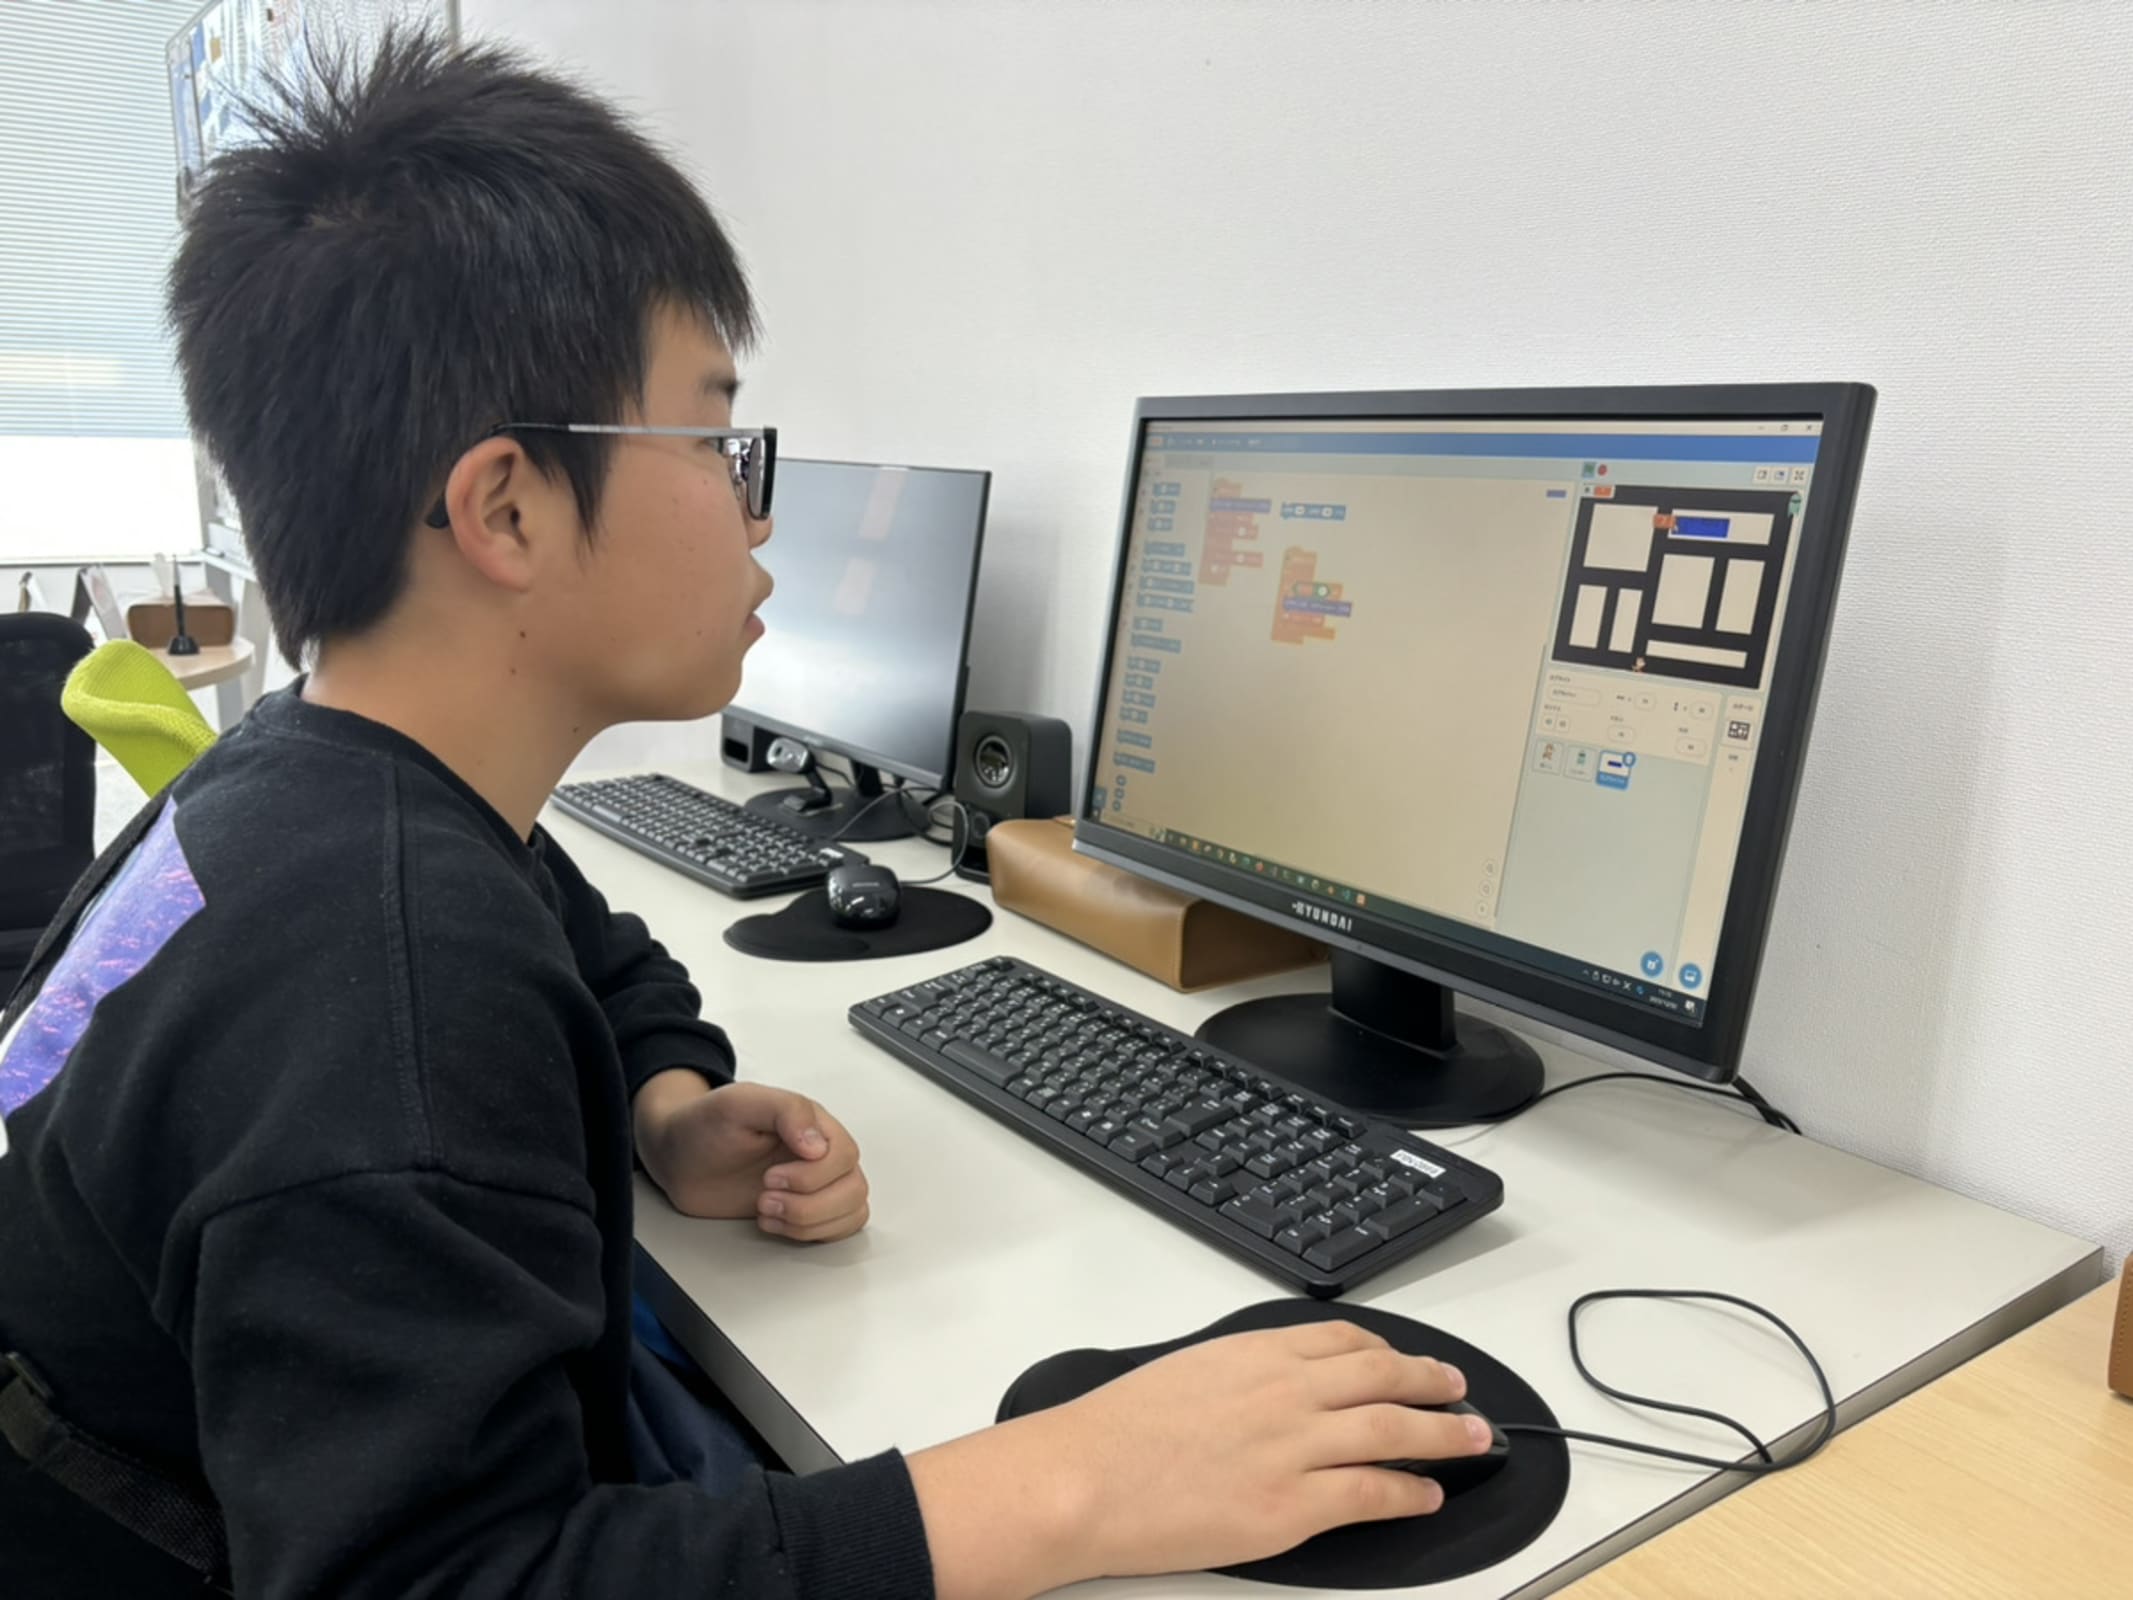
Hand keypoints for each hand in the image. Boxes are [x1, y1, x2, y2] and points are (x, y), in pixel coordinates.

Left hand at [634, 1072, 868, 1241]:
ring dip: (810, 1221)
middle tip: (764, 1198)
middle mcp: (822, 1152)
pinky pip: (838, 1227)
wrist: (678, 1156)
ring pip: (852, 1210)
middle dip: (808, 1203)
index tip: (769, 1178)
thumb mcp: (739, 1103)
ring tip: (767, 1211)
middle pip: (853, 1187)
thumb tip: (819, 1145)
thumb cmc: (704, 1125)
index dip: (812, 1176)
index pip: (844, 1155)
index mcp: (812, 1123)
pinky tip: (775, 1224)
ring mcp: (816, 1182)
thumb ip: (786, 1110)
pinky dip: (811, 1234)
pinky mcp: (805, 1208)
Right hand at [908, 1319, 1489, 1598]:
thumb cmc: (1115, 1431)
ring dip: (1442, 1434)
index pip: (1343, 1340)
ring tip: (1472, 1438)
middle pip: (1383, 1377)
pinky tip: (1426, 1496)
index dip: (1387, 1350)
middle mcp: (1286, 1392)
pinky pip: (1372, 1493)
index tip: (1404, 1359)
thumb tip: (1271, 1386)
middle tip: (1459, 1390)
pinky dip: (1410, 1492)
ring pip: (1393, 1431)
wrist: (1084, 1479)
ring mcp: (1294, 1448)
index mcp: (1256, 1353)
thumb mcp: (1185, 1371)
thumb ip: (1241, 1374)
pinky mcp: (1292, 1506)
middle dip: (1431, 1383)